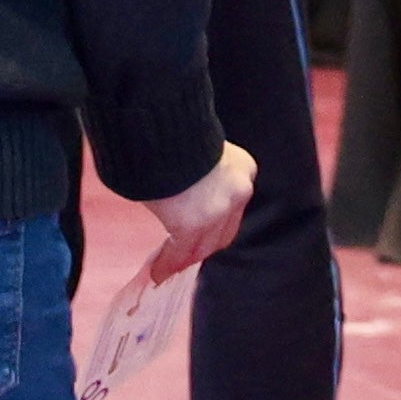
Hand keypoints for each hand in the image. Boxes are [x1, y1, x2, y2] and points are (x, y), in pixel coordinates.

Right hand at [140, 142, 257, 283]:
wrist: (160, 127)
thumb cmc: (169, 134)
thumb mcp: (198, 152)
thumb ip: (202, 177)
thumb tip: (183, 196)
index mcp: (243, 168)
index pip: (232, 207)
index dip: (215, 225)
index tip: (200, 234)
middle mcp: (238, 190)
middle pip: (223, 232)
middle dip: (202, 247)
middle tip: (180, 258)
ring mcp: (218, 210)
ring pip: (203, 247)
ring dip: (183, 260)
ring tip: (164, 270)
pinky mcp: (193, 223)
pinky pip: (180, 252)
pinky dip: (168, 264)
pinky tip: (157, 272)